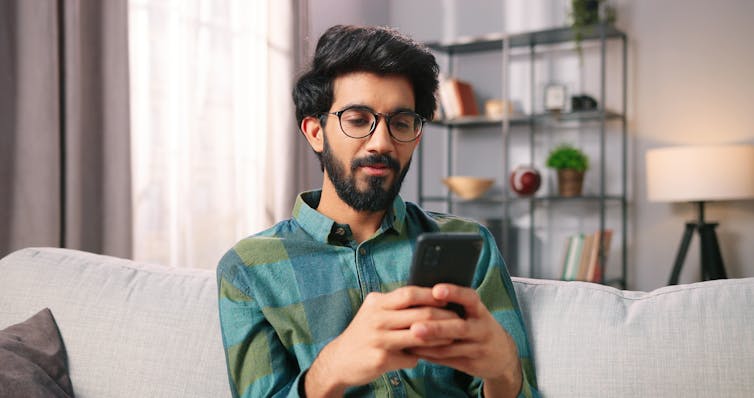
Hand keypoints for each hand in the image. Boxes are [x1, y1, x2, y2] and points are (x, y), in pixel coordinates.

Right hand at [304, 286, 459, 397]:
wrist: (339, 360)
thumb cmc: (364, 333)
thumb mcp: (373, 312)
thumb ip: (395, 305)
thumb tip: (429, 298)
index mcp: (376, 303)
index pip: (409, 293)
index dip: (431, 295)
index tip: (448, 297)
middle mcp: (376, 319)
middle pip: (419, 315)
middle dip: (443, 318)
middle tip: (458, 320)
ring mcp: (378, 340)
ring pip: (419, 337)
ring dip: (439, 339)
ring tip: (452, 338)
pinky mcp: (381, 359)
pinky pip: (410, 358)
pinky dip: (420, 358)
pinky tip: (427, 357)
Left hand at [407, 284, 522, 396]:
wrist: (502, 355)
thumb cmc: (478, 325)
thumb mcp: (474, 312)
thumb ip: (455, 304)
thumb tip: (423, 292)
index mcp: (480, 311)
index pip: (469, 298)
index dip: (454, 293)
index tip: (436, 291)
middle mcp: (481, 329)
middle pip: (459, 328)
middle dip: (436, 328)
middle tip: (414, 327)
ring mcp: (477, 348)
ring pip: (450, 348)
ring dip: (427, 345)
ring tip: (408, 340)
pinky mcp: (470, 364)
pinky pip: (446, 360)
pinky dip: (428, 355)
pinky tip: (414, 350)